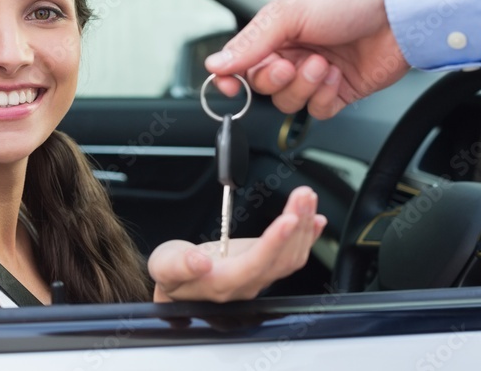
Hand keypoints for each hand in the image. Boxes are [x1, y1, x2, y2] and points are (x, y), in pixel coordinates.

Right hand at [148, 186, 326, 302]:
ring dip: (304, 225)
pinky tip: (315, 220)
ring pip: (291, 256)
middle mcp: (247, 284)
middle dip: (296, 223)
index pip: (256, 264)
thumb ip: (180, 266)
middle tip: (303, 195)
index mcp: (222, 284)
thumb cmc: (171, 275)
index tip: (288, 219)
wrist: (177, 285)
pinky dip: (307, 236)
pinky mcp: (264, 266)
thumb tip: (200, 262)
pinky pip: (292, 255)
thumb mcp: (164, 267)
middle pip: (282, 258)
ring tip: (306, 197)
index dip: (274, 243)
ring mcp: (259, 276)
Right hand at [204, 0, 409, 118]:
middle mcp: (292, 54)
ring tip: (322, 64)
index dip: (229, 77)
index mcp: (275, 32)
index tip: (227, 86)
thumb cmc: (349, 1)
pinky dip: (323, 97)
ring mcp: (314, 75)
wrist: (398, 16)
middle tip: (291, 64)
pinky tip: (336, 75)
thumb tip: (216, 64)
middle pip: (262, 86)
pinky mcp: (337, 93)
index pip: (240, 62)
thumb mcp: (290, 14)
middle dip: (276, 79)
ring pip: (288, 102)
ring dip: (303, 86)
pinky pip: (316, 111)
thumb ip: (251, 42)